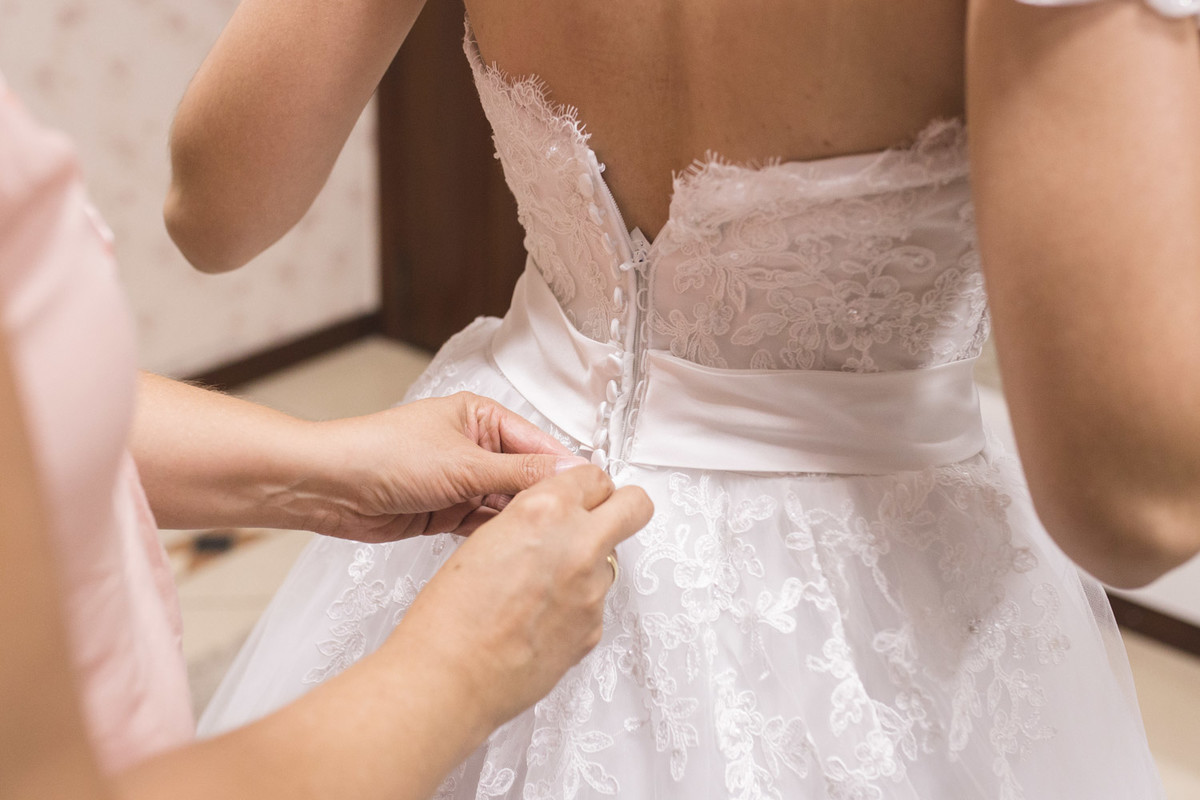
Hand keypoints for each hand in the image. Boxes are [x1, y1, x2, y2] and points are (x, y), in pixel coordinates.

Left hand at [294, 392, 585, 541]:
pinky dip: (494, 536)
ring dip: (518, 522)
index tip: (596, 494)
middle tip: (575, 525)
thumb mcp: (463, 464)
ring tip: (547, 542)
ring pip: (504, 506)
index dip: (566, 470)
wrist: (327, 486)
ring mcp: (458, 482)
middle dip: (543, 501)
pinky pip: (482, 526)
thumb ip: (519, 473)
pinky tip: (512, 549)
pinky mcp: (443, 512)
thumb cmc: (381, 454)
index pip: (539, 445)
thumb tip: (568, 473)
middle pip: (525, 478)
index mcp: (480, 418)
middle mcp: (473, 448)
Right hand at [382, 464, 653, 732]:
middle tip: (599, 518)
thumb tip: (551, 517)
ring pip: (611, 559)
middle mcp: (579, 546)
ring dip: (588, 564)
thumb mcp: (484, 539)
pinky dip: (575, 605)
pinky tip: (538, 617)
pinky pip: (596, 602)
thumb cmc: (450, 616)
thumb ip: (529, 519)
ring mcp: (592, 590)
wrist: (451, 679)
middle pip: (634, 506)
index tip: (581, 493)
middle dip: (621, 507)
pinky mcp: (595, 628)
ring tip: (539, 586)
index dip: (586, 486)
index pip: (594, 476)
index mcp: (546, 512)